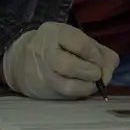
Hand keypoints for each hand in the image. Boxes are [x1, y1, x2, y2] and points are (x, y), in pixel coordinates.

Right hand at [1, 22, 119, 99]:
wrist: (22, 61)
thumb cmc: (59, 49)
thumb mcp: (79, 41)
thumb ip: (102, 54)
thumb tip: (107, 75)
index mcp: (54, 32)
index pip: (80, 44)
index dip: (95, 56)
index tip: (99, 61)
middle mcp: (43, 51)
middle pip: (69, 65)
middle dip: (90, 72)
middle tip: (96, 74)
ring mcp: (41, 73)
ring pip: (67, 86)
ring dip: (87, 87)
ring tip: (91, 83)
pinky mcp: (41, 90)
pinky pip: (65, 97)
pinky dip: (79, 94)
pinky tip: (81, 88)